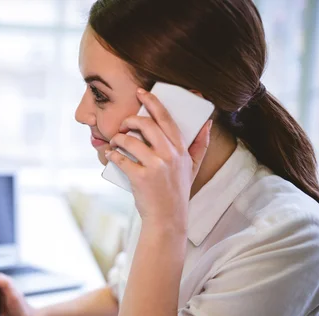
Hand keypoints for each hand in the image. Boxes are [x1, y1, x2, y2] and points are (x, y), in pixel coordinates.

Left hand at [105, 88, 212, 226]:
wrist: (168, 219)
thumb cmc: (177, 191)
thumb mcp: (193, 167)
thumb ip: (200, 145)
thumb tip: (208, 123)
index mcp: (181, 149)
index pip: (166, 118)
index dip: (152, 102)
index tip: (140, 93)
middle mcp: (170, 155)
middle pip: (147, 125)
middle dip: (131, 120)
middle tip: (123, 124)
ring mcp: (155, 166)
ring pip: (130, 140)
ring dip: (118, 138)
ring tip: (115, 142)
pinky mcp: (141, 178)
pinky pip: (121, 159)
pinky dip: (112, 154)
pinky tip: (110, 154)